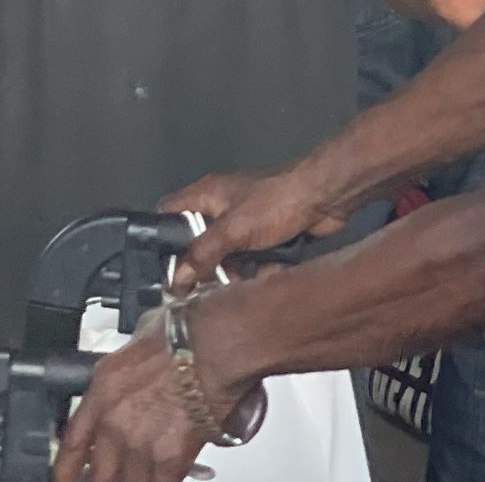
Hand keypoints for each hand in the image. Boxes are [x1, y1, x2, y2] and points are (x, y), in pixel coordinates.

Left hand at [52, 326, 221, 481]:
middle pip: (97, 474)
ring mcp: (139, 445)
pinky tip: (167, 475)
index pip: (72, 443)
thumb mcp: (136, 344)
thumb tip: (130, 374)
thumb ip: (126, 370)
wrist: (213, 344)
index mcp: (102, 391)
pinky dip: (163, 481)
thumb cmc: (182, 335)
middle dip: (104, 477)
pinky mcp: (169, 460)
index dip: (64, 470)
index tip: (64, 478)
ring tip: (146, 468)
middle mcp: (114, 423)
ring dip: (137, 478)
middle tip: (113, 471)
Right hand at [168, 165, 343, 283]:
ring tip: (236, 286)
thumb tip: (175, 280)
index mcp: (207, 195)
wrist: (323, 199)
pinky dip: (254, 272)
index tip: (161, 268)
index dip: (161, 237)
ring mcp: (244, 223)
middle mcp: (221, 208)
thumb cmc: (274, 203)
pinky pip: (249, 261)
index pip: (169, 212)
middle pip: (197, 241)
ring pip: (225, 256)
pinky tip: (261, 281)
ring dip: (231, 273)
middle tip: (200, 290)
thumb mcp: (233, 229)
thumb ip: (202, 254)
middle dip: (202, 266)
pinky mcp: (265, 238)